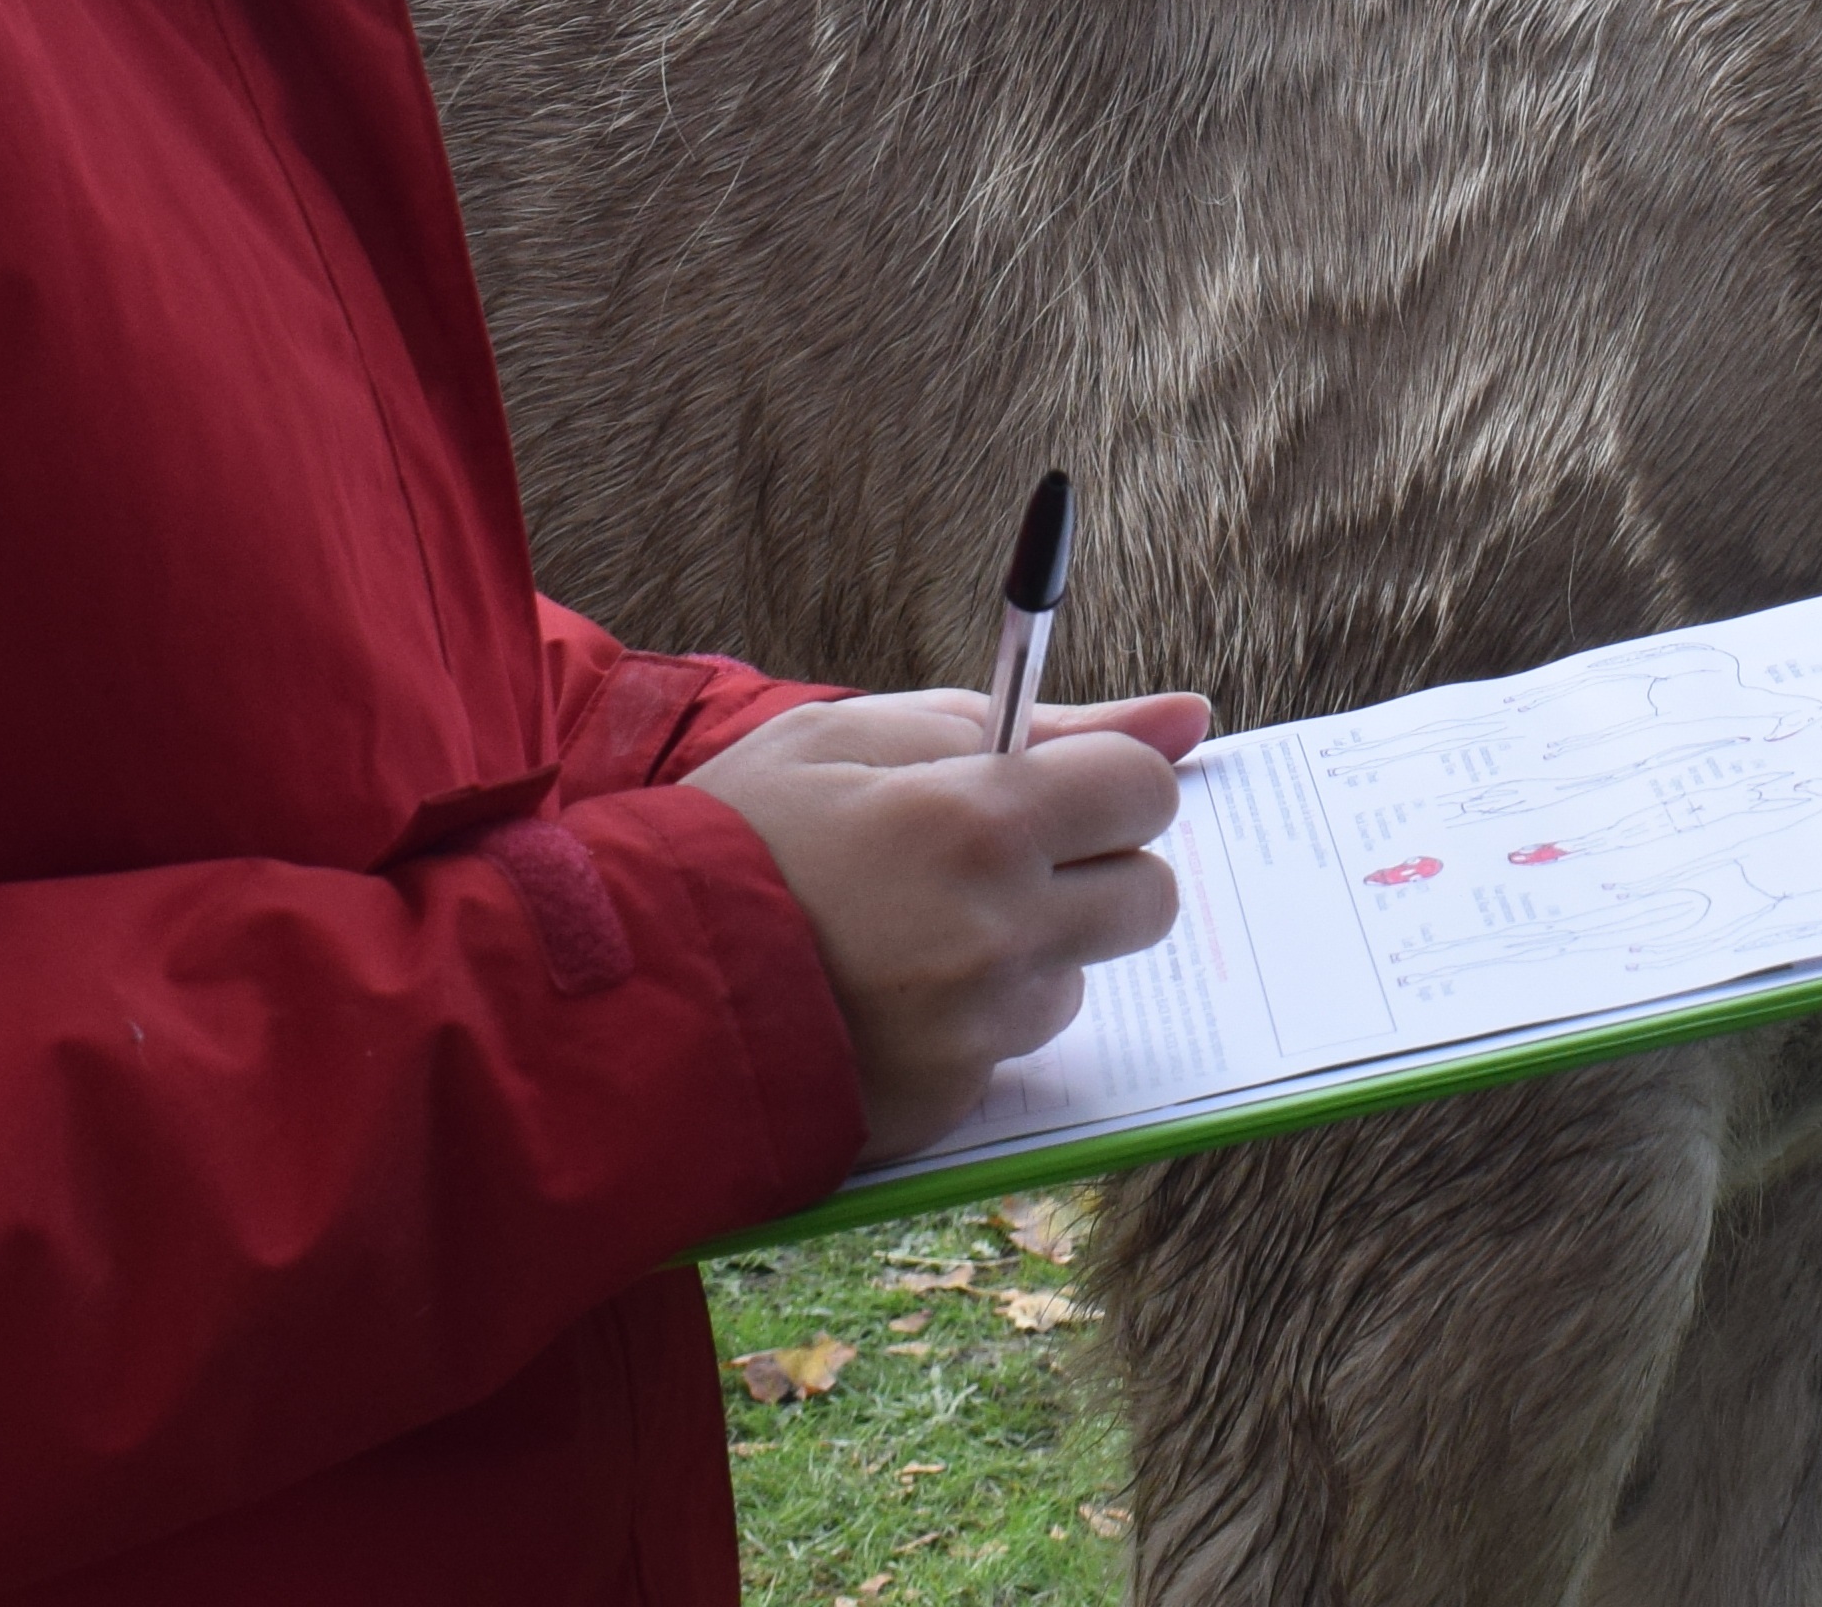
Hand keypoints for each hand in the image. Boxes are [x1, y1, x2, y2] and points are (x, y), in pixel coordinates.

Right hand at [688, 688, 1211, 1159]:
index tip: (1059, 787)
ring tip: (908, 930)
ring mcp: (977, 1030)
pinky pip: (1012, 1049)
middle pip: (1147, 899)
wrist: (631, 981)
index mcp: (978, 819)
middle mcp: (996, 933)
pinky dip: (972, 1020)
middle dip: (1096, 871)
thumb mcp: (862, 734)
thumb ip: (1037, 721)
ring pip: (1075, 977)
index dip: (1107, 783)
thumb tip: (1190, 717)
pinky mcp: (951, 1103)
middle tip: (1001, 855)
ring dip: (1026, 951)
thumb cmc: (744, 832)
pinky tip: (887, 994)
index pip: (1143, 791)